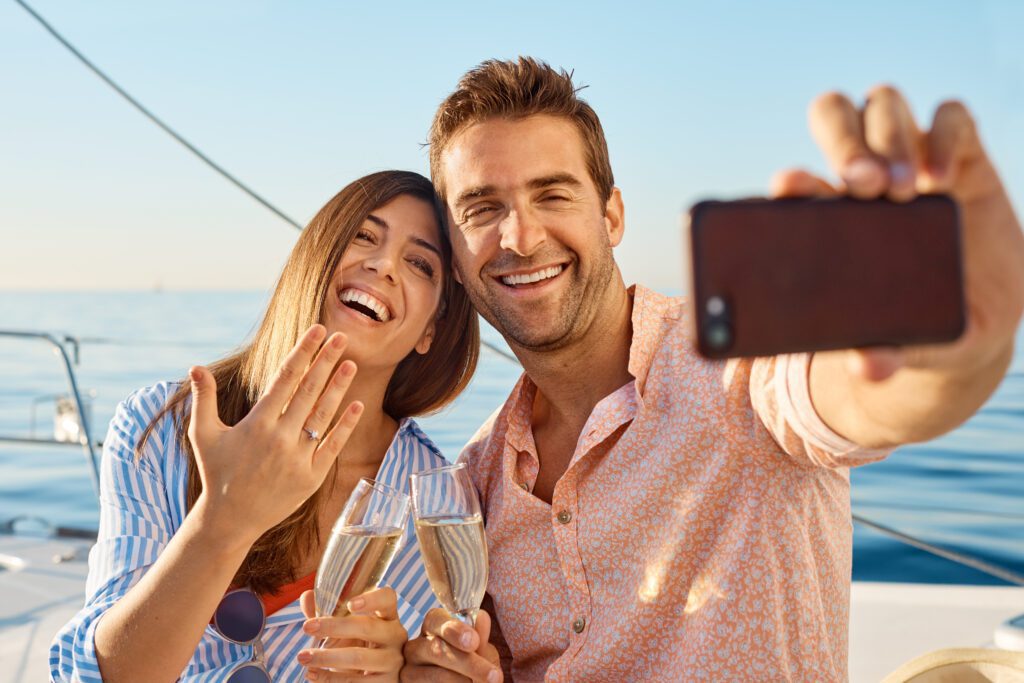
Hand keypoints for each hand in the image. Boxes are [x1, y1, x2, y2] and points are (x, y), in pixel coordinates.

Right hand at [187, 325, 363, 539]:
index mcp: (257, 423)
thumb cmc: (217, 472)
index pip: (285, 378)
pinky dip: (346, 425)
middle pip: (309, 390)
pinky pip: (333, 446)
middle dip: (326, 361)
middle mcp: (279, 438)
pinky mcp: (311, 477)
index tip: (317, 332)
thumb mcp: (203, 435)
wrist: (230, 519)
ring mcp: (297, 458)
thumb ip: (203, 399)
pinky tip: (358, 405)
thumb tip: (195, 366)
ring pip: (323, 415)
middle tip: (341, 336)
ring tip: (352, 363)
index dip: (303, 352)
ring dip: (339, 387)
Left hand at [297, 587, 406, 680]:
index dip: (372, 599)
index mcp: (388, 615)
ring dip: (326, 658)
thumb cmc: (359, 644)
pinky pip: (355, 681)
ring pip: (358, 658)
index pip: (387, 599)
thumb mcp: (347, 627)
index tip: (350, 603)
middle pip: (367, 627)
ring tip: (303, 657)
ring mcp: (392, 660)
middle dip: (334, 627)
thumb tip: (307, 596)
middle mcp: (394, 635)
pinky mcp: (386, 682)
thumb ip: (328, 611)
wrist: (375, 676)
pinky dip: (329, 678)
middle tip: (307, 627)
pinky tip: (312, 674)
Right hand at [401, 608, 501, 682]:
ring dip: (464, 681)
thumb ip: (479, 637)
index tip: (474, 641)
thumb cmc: (471, 667)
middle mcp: (416, 647)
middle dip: (468, 663)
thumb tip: (482, 617)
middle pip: (436, 649)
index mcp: (433, 628)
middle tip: (494, 675)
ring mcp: (410, 671)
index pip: (435, 619)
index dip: (455, 629)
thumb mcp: (479, 651)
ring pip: (436, 675)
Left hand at [772, 85, 1023, 381]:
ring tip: (905, 189)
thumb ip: (884, 352)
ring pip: (883, 103)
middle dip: (844, 141)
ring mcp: (910, 160)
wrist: (975, 318)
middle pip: (833, 115)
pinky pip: (950, 115)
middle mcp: (862, 178)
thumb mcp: (903, 343)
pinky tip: (943, 176)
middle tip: (864, 185)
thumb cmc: (915, 324)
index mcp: (826, 218)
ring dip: (889, 137)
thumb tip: (869, 368)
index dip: (793, 177)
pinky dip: (943, 134)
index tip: (791, 188)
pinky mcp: (961, 156)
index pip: (797, 180)